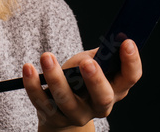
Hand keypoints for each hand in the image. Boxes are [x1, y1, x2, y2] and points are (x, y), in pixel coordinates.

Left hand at [22, 39, 141, 130]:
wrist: (61, 110)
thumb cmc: (80, 78)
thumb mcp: (92, 64)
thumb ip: (97, 56)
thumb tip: (104, 43)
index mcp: (116, 89)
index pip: (130, 78)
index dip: (131, 61)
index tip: (126, 42)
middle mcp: (100, 106)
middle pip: (103, 97)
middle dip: (96, 80)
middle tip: (87, 63)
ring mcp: (76, 115)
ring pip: (67, 100)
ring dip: (55, 77)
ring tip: (46, 56)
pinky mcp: (54, 117)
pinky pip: (42, 101)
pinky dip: (33, 85)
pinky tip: (28, 69)